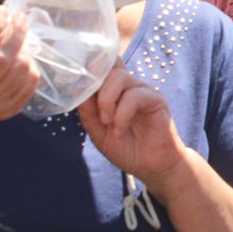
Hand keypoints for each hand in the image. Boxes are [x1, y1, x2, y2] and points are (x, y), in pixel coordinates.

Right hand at [0, 7, 38, 134]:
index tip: (1, 11)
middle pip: (2, 58)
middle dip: (14, 33)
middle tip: (19, 17)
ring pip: (19, 69)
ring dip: (23, 48)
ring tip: (19, 38)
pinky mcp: (11, 108)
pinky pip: (30, 81)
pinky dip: (30, 64)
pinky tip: (24, 55)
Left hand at [78, 61, 186, 195]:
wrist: (152, 167)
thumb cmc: (127, 148)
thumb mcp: (98, 132)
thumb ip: (88, 112)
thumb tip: (76, 92)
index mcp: (116, 91)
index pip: (105, 65)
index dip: (91, 64)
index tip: (77, 75)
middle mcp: (130, 87)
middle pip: (109, 68)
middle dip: (95, 89)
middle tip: (96, 115)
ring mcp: (144, 92)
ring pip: (120, 77)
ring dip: (107, 101)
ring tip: (107, 122)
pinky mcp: (156, 100)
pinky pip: (134, 96)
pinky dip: (122, 114)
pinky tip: (119, 129)